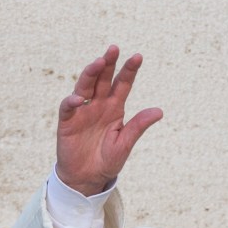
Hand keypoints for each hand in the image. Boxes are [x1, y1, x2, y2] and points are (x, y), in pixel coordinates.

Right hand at [56, 45, 163, 195]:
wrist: (87, 178)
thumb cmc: (107, 160)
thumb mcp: (125, 143)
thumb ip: (138, 126)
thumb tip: (159, 111)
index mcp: (115, 108)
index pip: (123, 84)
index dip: (129, 70)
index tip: (138, 57)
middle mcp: (98, 105)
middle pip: (103, 79)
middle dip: (108, 64)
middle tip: (114, 49)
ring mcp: (82, 111)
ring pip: (85, 86)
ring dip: (91, 74)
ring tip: (98, 62)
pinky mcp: (68, 121)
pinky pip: (68, 107)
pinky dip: (72, 102)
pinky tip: (79, 99)